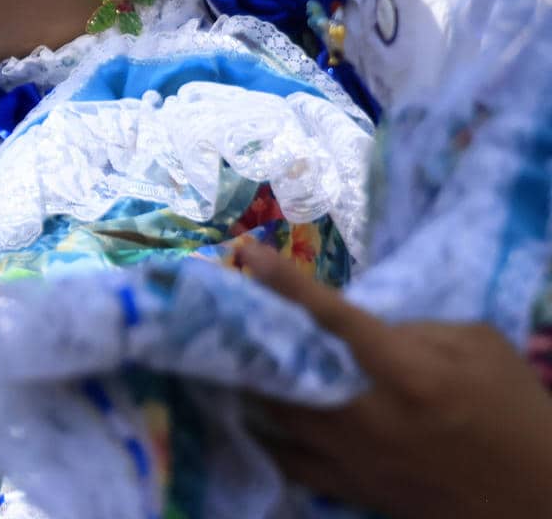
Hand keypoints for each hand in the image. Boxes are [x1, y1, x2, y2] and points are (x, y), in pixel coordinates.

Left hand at [239, 242, 551, 515]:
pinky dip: (265, 437)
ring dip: (252, 384)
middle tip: (228, 313)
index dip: (286, 282)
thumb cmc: (514, 413)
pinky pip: (287, 464)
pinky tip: (251, 415)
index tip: (247, 254)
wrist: (534, 500)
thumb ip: (415, 327)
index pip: (334, 317)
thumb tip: (359, 325)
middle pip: (284, 372)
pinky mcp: (354, 491)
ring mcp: (357, 460)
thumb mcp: (480, 348)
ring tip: (230, 356)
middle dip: (253, 340)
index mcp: (409, 374)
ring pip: (275, 419)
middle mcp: (371, 418)